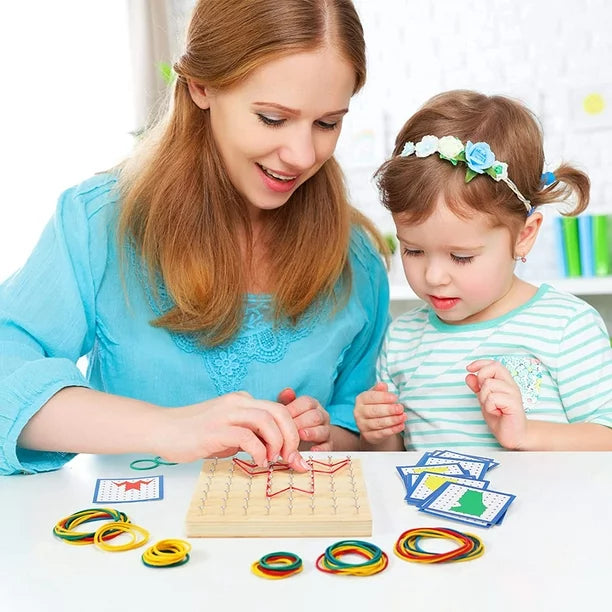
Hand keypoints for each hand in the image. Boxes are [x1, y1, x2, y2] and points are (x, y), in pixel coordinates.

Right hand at [152, 391, 309, 471]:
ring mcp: (226, 414)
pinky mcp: (215, 430)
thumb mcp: (226, 431)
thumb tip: (272, 451)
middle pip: (279, 412)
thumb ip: (248, 435)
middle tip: (291, 458)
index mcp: (242, 401)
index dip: (292, 432)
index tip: (296, 455)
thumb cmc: (193, 434)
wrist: (161, 429)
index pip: (278, 410)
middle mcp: (237, 402)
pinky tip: (258, 461)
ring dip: (277, 442)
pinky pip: (247, 436)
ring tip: (273, 459)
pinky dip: (258, 450)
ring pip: (267, 420)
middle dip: (291, 437)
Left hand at [277, 388, 331, 451]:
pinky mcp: (328, 446)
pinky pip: (328, 447)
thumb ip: (286, 401)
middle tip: (287, 428)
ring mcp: (326, 431)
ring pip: (323, 430)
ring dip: (311, 433)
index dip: (294, 408)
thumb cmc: (293, 422)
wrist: (306, 441)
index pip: (307, 402)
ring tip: (300, 436)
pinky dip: (321, 449)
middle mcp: (322, 416)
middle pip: (315, 416)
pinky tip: (312, 451)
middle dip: (300, 422)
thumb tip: (287, 391)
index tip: (282, 416)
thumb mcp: (288, 411)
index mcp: (312, 405)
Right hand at [354, 382, 405, 444]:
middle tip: (400, 408)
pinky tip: (401, 425)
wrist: (372, 427)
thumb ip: (380, 391)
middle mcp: (358, 412)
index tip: (395, 398)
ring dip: (393, 420)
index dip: (383, 397)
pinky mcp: (367, 436)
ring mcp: (362, 425)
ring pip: (378, 423)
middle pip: (374, 411)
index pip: (371, 397)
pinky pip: (381, 433)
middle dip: (389, 410)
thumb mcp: (377, 397)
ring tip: (403, 417)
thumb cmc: (376, 407)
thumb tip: (382, 385)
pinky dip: (392, 430)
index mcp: (360, 400)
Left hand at [465, 359, 526, 448]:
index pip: (494, 364)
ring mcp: (514, 394)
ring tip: (493, 408)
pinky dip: (490, 407)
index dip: (480, 363)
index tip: (469, 368)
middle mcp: (511, 385)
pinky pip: (493, 398)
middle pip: (494, 367)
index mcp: (505, 382)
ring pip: (490, 384)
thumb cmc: (500, 417)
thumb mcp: (484, 400)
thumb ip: (477, 387)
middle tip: (485, 395)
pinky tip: (497, 412)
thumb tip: (469, 375)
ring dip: (485, 398)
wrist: (512, 435)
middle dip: (482, 379)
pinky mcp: (514, 404)